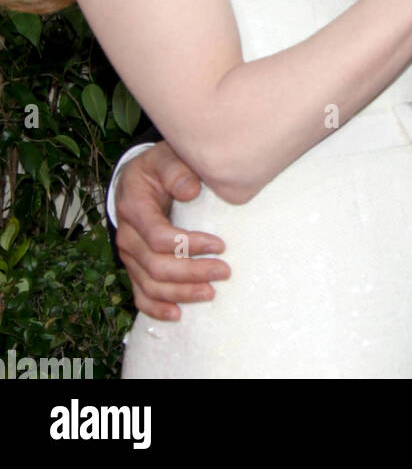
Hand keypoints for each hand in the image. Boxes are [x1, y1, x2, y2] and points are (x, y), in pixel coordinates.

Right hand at [115, 141, 229, 320]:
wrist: (137, 179)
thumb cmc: (158, 167)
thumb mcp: (166, 158)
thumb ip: (177, 170)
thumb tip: (191, 190)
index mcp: (134, 208)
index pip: (159, 237)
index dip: (189, 245)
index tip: (220, 245)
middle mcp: (127, 236)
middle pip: (157, 267)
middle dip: (192, 274)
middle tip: (224, 272)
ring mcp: (129, 255)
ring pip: (151, 285)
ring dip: (181, 293)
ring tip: (211, 293)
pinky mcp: (134, 267)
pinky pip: (140, 294)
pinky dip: (156, 308)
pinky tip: (177, 314)